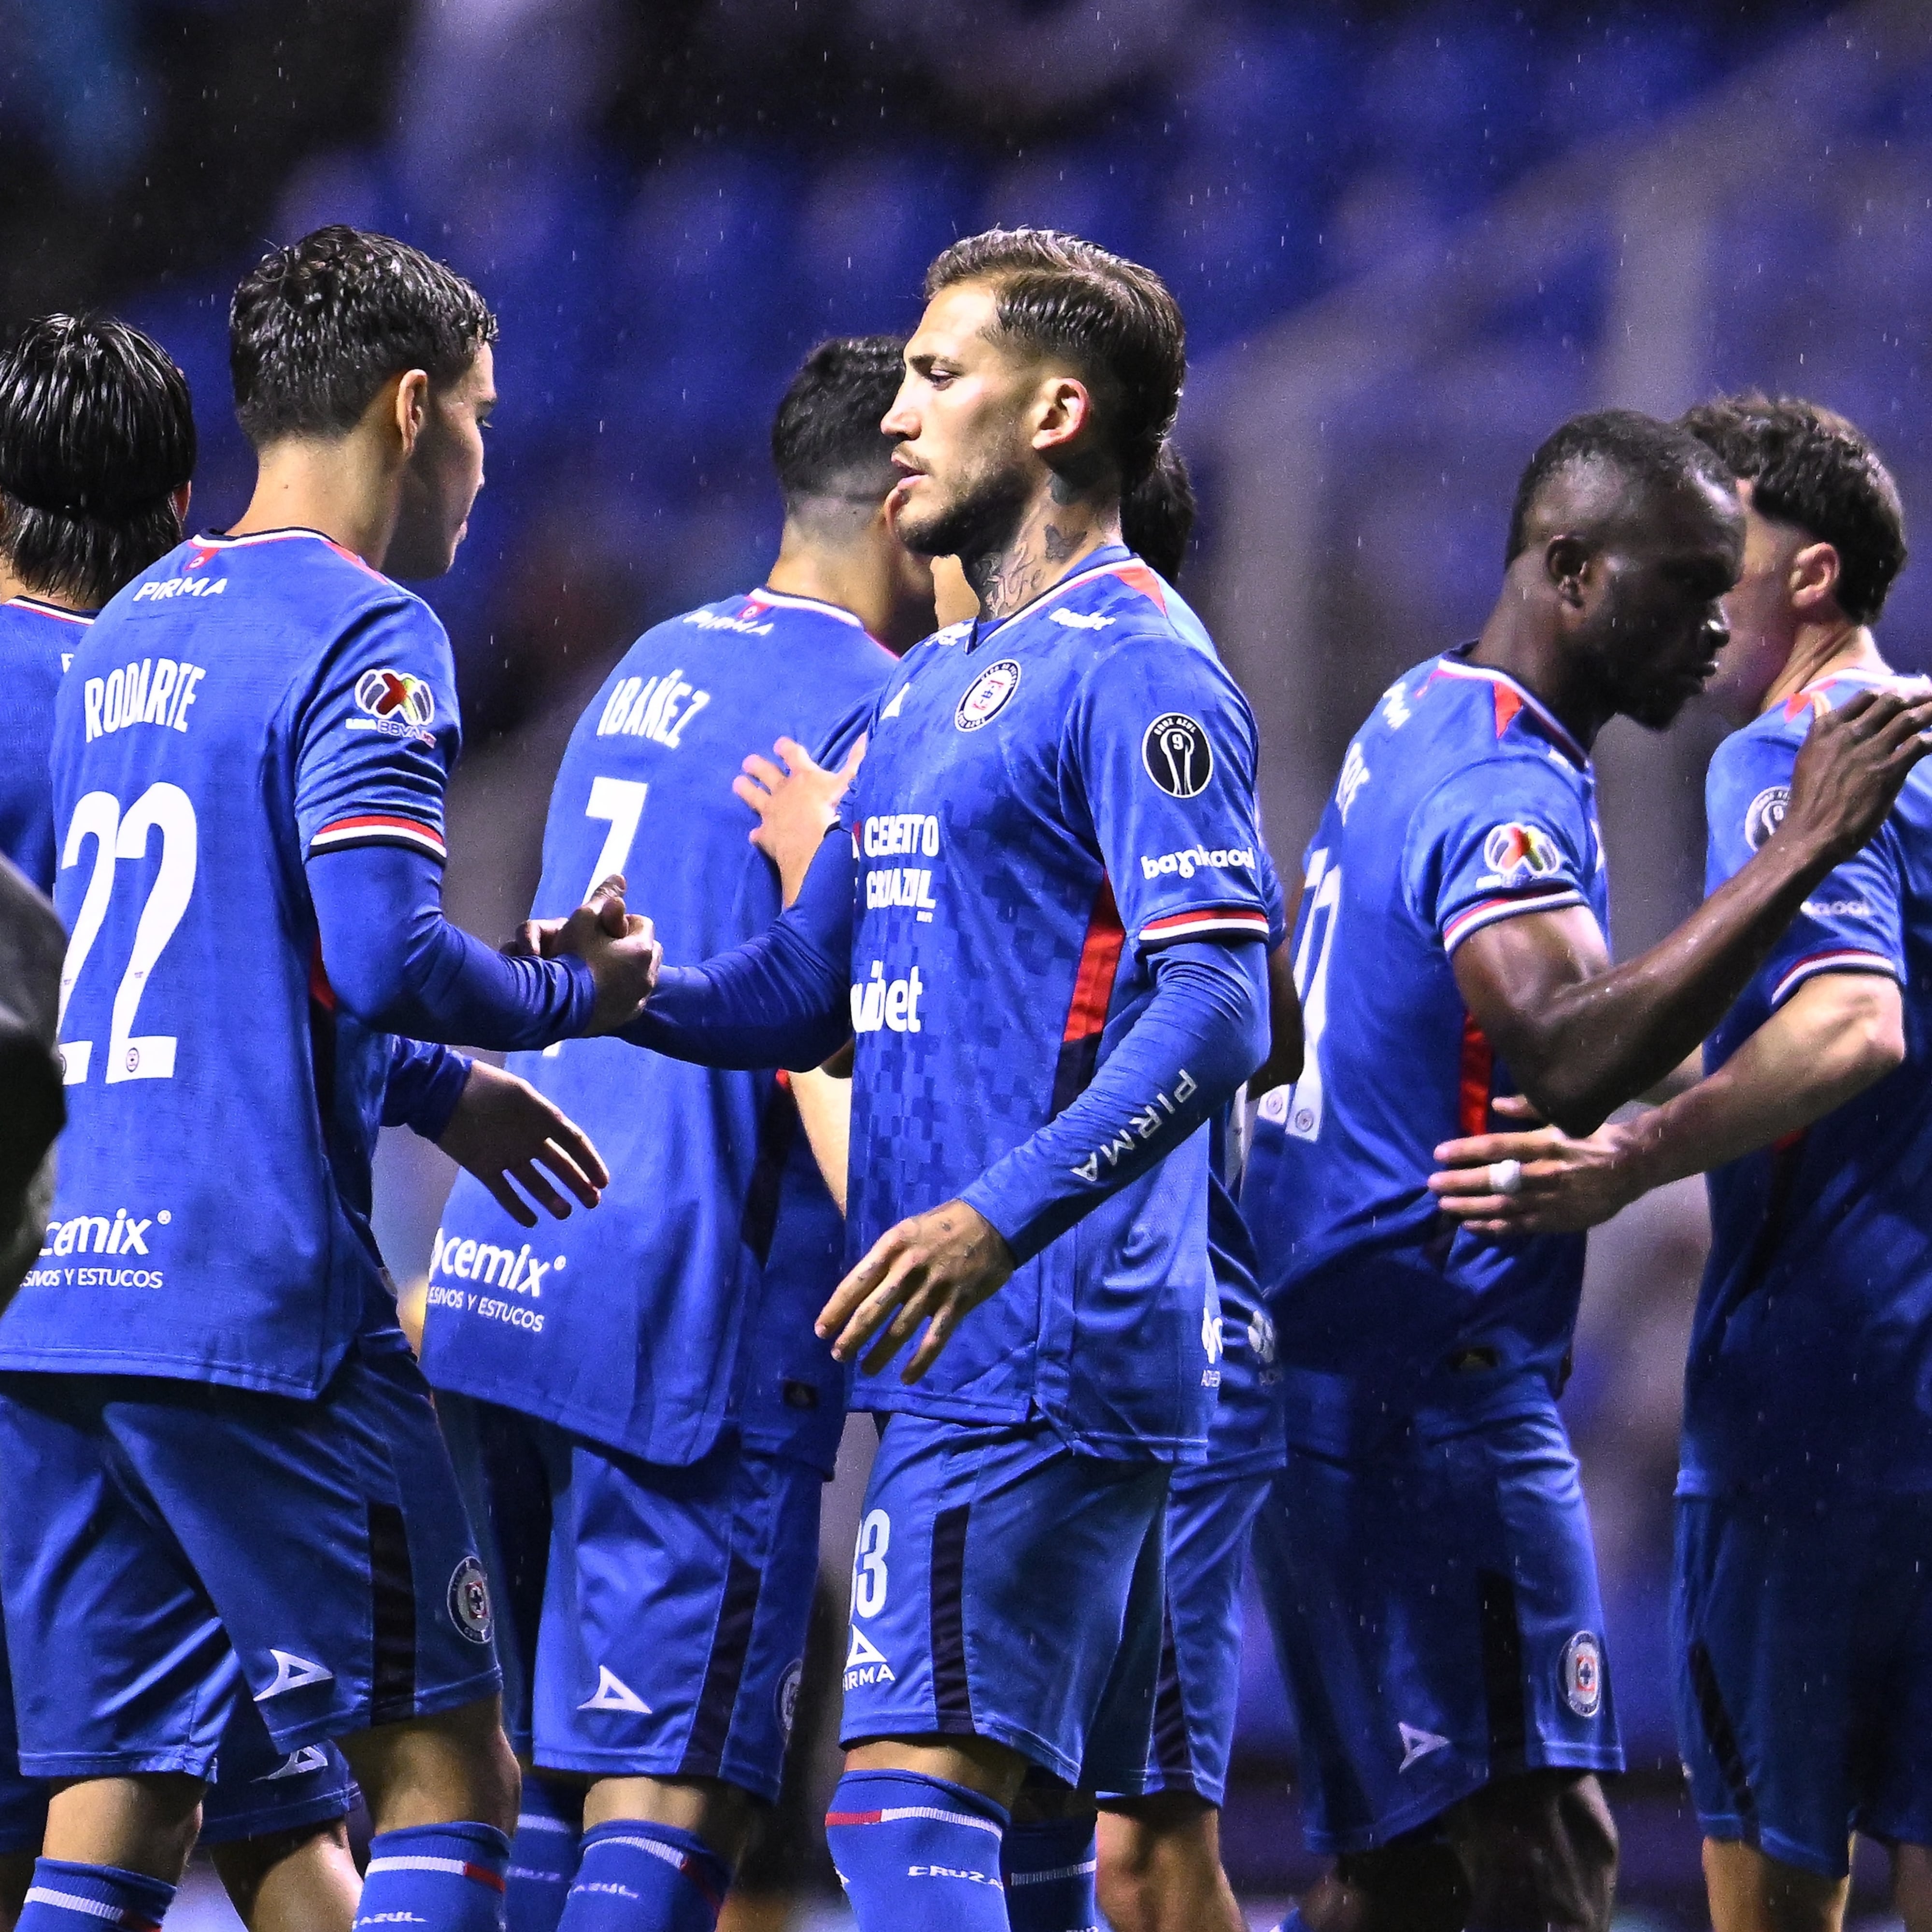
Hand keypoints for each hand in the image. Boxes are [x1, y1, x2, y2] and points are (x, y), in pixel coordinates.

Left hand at [436, 1059, 609, 1227]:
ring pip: (534, 1182)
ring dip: (551, 1198)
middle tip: (592, 1203)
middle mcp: (528, 1139)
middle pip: (559, 1165)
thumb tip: (570, 1134)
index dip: (590, 1162)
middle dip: (578, 1183)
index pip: (573, 1143)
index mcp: (541, 1119)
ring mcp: (506, 1155)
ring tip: (564, 1213)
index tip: (603, 1182)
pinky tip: (530, 1221)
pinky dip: (516, 1207)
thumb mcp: (520, 1095)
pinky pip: (504, 1191)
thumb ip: (546, 1115)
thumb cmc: (484, 1088)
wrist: (443, 1093)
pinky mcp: (484, 1168)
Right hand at [531, 874, 662, 1034]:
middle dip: (630, 946)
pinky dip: (621, 991)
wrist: (557, 1005)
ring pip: (641, 975)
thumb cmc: (570, 957)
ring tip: (601, 968)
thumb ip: (604, 897)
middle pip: (648, 951)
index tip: (603, 927)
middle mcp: (648, 975)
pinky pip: (631, 998)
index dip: (621, 922)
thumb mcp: (583, 919)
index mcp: (642, 949)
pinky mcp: (627, 1018)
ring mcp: (638, 999)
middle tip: (604, 947)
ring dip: (627, 969)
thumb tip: (620, 876)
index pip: (643, 924)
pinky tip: (600, 989)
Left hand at [733, 735, 863, 906]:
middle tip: (748, 762)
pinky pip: (758, 833)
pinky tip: (755, 834)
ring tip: (737, 784)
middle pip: (765, 772)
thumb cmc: (840, 812)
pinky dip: (757, 833)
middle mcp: (783, 791)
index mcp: (804, 776)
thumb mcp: (853, 784)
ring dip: (745, 789)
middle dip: (757, 765)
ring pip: (752, 796)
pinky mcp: (767, 836)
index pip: (791, 754)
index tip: (779, 744)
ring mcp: (771, 813)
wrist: (821, 848)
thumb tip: (867, 736)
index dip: (785, 747)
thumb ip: (859, 760)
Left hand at [816, 1198, 1015, 1380]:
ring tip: (866, 1369)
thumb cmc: (944, 1224)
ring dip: (880, 1352)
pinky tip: (907, 1378)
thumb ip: (886, 1257)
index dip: (837, 1308)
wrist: (993, 1220)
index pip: (857, 1281)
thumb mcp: (908, 1229)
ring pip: (901, 1328)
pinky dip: (921, 1361)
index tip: (821, 1330)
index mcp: (894, 1245)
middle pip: (875, 1309)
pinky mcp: (958, 1303)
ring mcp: (935, 1287)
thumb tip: (862, 1289)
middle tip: (838, 1356)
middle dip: (853, 1335)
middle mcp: (910, 1267)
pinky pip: (935, 1338)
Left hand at [1426, 1096, 1644, 1234]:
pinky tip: (1472, 1226)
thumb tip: (1495, 1102)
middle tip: (1432, 1184)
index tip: (1439, 1153)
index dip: (1466, 1151)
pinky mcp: (1558, 1220)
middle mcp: (1546, 1174)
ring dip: (1471, 1208)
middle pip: (1496, 1181)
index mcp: (1546, 1144)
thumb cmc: (1593, 1136)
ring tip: (1444, 1206)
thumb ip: (1528, 1108)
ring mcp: (1552, 1201)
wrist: (1633, 1166)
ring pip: (1504, 1208)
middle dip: (1460, 1183)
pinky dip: (1494, 1228)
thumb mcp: (1564, 1115)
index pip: (1498, 1147)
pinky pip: (1520, 1227)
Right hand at [1777, 687, 1931, 867]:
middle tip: (1930, 698)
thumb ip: (1819, 726)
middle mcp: (1849, 733)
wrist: (1811, 831)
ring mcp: (1870, 751)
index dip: (1890, 693)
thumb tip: (1818, 699)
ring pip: (1909, 719)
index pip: (1866, 697)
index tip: (1903, 696)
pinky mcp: (1888, 771)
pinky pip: (1919, 745)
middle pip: (1891, 702)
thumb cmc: (1809, 797)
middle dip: (1916, 696)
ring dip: (1930, 711)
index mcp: (1827, 728)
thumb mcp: (1808, 754)